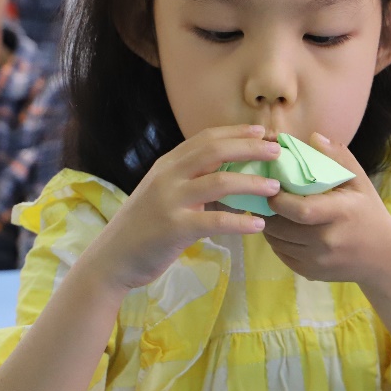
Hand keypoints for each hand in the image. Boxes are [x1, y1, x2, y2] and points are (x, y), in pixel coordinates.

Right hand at [79, 125, 283, 292]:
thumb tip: (232, 172)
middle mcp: (168, 176)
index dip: (236, 132)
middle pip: (215, 151)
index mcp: (168, 164)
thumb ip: (191, 179)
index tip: (263, 132)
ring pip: (219, 182)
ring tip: (275, 188)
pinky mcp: (174, 228)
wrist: (112, 258)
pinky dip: (239, 222)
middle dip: (250, 148)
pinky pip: (214, 220)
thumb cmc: (145, 226)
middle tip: (277, 152)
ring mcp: (170, 200)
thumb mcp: (165, 193)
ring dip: (252, 183)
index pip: (206, 138)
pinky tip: (258, 226)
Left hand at [262, 133, 390, 286]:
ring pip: (277, 242)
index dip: (279, 199)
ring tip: (271, 210)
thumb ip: (338, 157)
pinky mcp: (309, 273)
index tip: (273, 187)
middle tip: (263, 197)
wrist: (384, 257)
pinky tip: (282, 228)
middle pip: (282, 227)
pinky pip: (281, 254)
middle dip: (268, 211)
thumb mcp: (360, 182)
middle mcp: (327, 241)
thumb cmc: (369, 213)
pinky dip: (276, 241)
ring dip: (269, 225)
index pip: (299, 209)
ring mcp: (317, 260)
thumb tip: (312, 136)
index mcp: (340, 214)